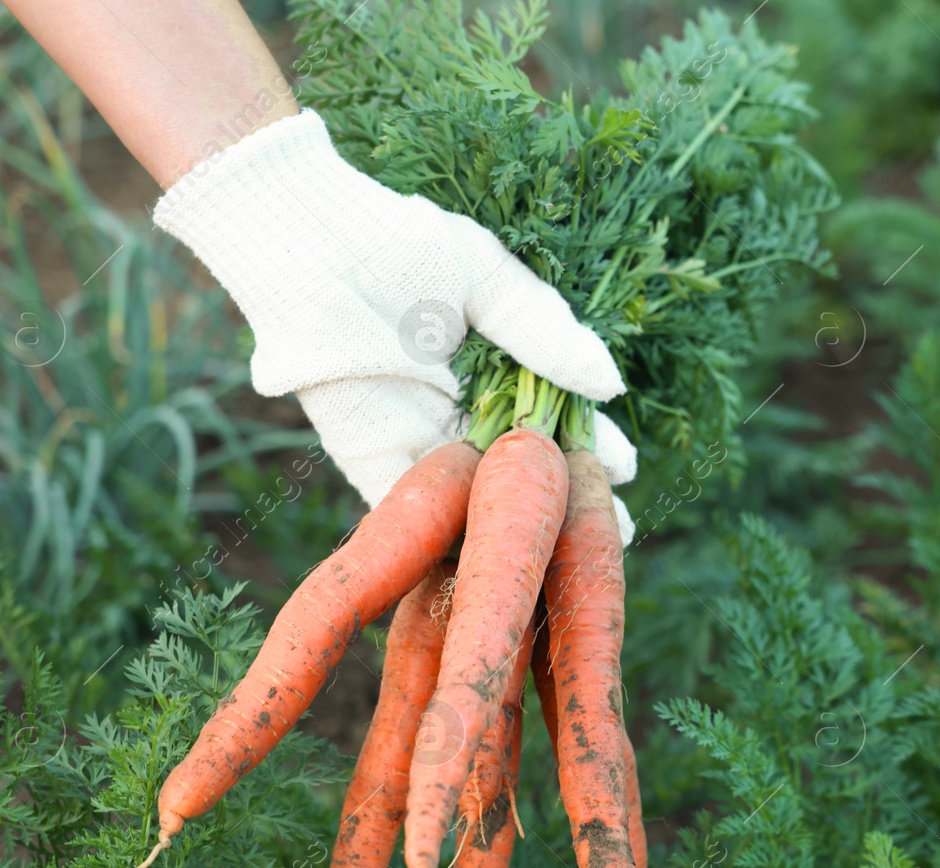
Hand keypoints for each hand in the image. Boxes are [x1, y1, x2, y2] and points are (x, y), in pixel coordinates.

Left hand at [151, 109, 637, 539]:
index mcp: (484, 371)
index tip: (626, 469)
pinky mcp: (371, 459)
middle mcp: (453, 413)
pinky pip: (420, 505)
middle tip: (615, 530)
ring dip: (524, 524)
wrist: (313, 244)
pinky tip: (507, 549)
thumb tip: (612, 385)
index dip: (589, 446)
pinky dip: (458, 530)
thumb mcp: (489, 278)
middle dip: (567, 500)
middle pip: (521, 469)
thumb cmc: (397, 243)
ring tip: (573, 552)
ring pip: (479, 494)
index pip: (548, 421)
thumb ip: (545, 332)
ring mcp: (414, 440)